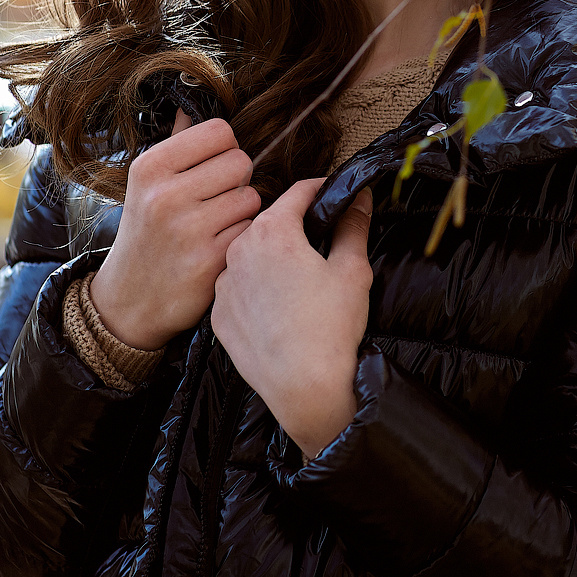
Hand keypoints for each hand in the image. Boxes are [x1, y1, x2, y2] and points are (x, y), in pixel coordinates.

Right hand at [87, 112, 260, 350]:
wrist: (130, 299)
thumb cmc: (146, 231)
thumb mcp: (148, 183)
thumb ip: (177, 141)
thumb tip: (193, 99)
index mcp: (150, 167)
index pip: (220, 131)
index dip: (224, 148)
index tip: (211, 167)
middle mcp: (165, 195)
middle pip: (241, 161)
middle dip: (236, 180)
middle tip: (215, 199)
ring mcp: (188, 230)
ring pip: (251, 197)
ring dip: (242, 211)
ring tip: (216, 224)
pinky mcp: (209, 261)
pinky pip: (250, 230)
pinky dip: (241, 238)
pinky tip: (219, 246)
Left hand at [212, 180, 373, 457]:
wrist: (304, 387)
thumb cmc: (331, 327)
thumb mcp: (352, 269)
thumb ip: (353, 227)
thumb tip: (358, 198)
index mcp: (272, 232)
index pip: (298, 192)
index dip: (320, 189)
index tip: (333, 194)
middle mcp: (238, 252)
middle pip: (270, 223)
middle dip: (295, 226)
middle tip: (321, 240)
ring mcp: (223, 286)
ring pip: (250, 257)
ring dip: (271, 258)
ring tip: (298, 280)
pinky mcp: (218, 316)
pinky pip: (238, 290)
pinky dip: (255, 290)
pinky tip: (278, 308)